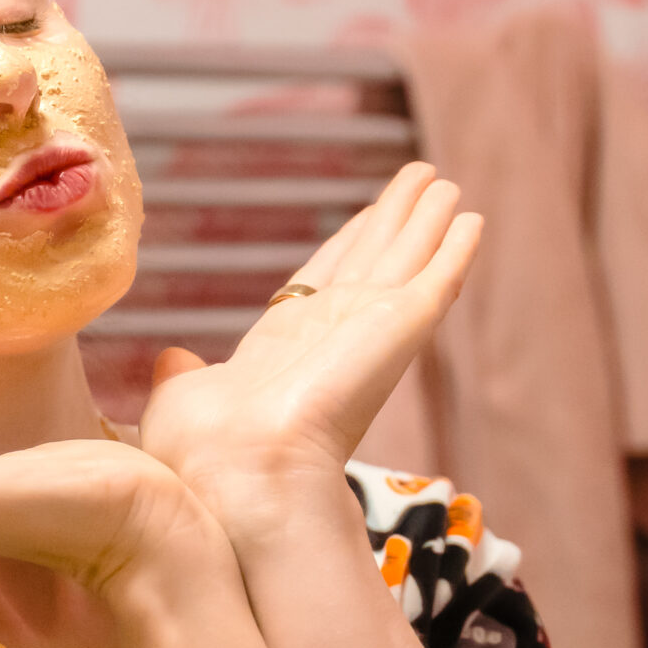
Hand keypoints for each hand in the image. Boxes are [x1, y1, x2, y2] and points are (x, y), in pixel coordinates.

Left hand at [139, 162, 480, 535]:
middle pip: (372, 261)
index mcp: (284, 346)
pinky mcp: (403, 329)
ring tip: (444, 182)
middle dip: (394, 220)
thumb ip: (185, 373)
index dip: (348, 245)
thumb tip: (174, 359)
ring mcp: (371, 330)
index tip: (367, 215)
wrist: (242, 469)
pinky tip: (473, 222)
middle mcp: (333, 334)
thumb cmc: (204, 451)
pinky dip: (455, 251)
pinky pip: (437, 280)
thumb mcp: (183, 397)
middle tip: (421, 178)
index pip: (324, 281)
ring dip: (426, 220)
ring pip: (406, 259)